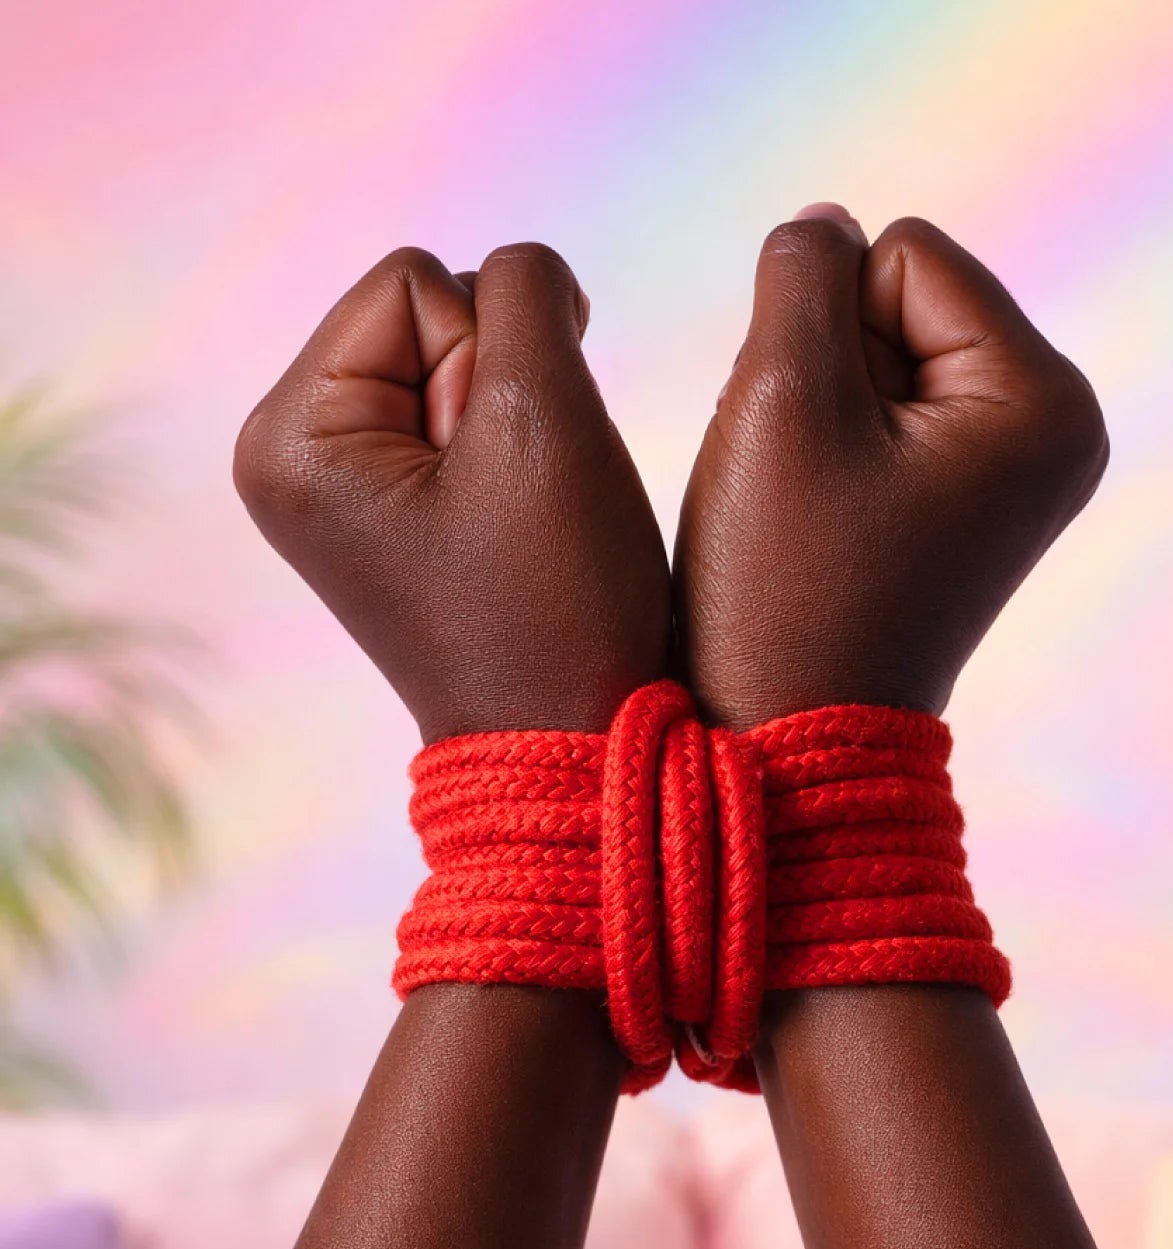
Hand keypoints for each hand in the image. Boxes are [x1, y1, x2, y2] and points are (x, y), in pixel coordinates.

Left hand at [235, 244, 669, 740]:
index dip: (495, 353)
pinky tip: (516, 524)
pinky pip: (460, 419)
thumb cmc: (556, 601)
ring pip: (456, 363)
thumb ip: (526, 291)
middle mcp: (288, 455)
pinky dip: (509, 454)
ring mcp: (334, 487)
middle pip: (426, 316)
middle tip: (516, 505)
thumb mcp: (543, 417)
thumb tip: (518, 274)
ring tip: (519, 520)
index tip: (508, 473)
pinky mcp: (383, 511)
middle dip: (499, 390)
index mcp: (288, 436)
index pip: (415, 280)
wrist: (574, 741)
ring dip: (514, 423)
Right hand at [674, 207, 1107, 726]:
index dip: (820, 329)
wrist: (785, 738)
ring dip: (815, 415)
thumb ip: (802, 272)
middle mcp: (1054, 428)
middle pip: (898, 304)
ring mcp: (1012, 470)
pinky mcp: (965, 501)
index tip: (813, 448)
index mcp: (1044, 399)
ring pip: (875, 358)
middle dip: (825, 375)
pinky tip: (817, 522)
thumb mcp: (780, 397)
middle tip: (807, 490)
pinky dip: (824, 453)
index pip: (901, 255)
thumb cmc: (785, 587)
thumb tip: (827, 224)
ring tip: (808, 512)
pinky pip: (876, 417)